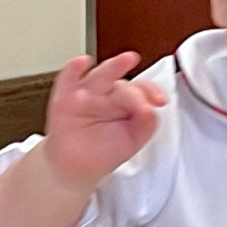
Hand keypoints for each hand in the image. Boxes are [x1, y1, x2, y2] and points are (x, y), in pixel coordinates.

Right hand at [43, 51, 166, 190]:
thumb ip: (146, 124)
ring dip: (114, 66)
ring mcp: (86, 93)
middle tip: (148, 88)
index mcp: (126, 101)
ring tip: (128, 60)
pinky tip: (82, 62)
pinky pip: (68, 78)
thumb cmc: (103, 151)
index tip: (160, 101)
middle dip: (137, 88)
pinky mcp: (65, 96)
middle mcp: (107, 94)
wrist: (76, 167)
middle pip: (123, 85)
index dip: (151, 92)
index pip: (141, 90)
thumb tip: (151, 110)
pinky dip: (74, 68)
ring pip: (101, 76)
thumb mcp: (132, 140)